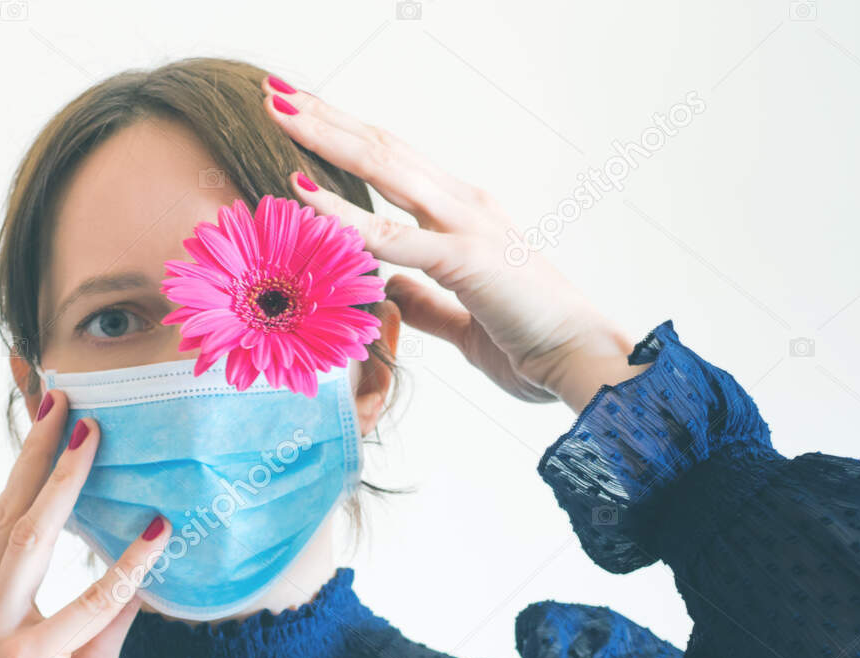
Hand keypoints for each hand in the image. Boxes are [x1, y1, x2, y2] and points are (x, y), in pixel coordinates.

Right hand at [0, 390, 168, 657]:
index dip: (24, 471)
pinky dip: (121, 570)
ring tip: (91, 432)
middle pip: (6, 516)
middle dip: (38, 453)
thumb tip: (136, 573)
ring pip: (27, 540)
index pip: (0, 527)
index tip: (46, 419)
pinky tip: (155, 536)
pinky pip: (82, 605)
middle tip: (66, 397)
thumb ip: (100, 618)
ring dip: (63, 482)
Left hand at [265, 79, 644, 409]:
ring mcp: (467, 226)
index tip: (300, 120)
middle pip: (384, 149)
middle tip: (276, 93)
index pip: (394, 165)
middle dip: (327, 119)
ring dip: (328, 138)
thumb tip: (390, 290)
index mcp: (463, 217)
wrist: (583, 362)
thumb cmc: (533, 342)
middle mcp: (465, 207)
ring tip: (281, 111)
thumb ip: (426, 302)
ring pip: (386, 169)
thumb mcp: (462, 321)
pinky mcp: (467, 260)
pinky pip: (393, 237)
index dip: (345, 139)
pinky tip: (304, 193)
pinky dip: (345, 214)